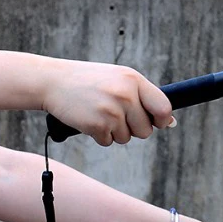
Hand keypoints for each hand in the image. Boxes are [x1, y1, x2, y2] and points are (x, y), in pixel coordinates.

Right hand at [42, 60, 174, 146]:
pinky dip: (100, 135)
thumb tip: (169, 122)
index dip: (162, 120)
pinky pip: (108, 142)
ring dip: (114, 131)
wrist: (53, 81)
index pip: (163, 107)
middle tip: (116, 114)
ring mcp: (112, 111)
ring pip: (126, 138)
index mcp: (134, 80)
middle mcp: (126, 95)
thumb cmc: (90, 81)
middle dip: (133, 128)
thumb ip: (143, 96)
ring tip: (100, 112)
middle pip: (145, 130)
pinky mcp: (97, 125)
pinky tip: (90, 118)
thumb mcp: (119, 79)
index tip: (157, 123)